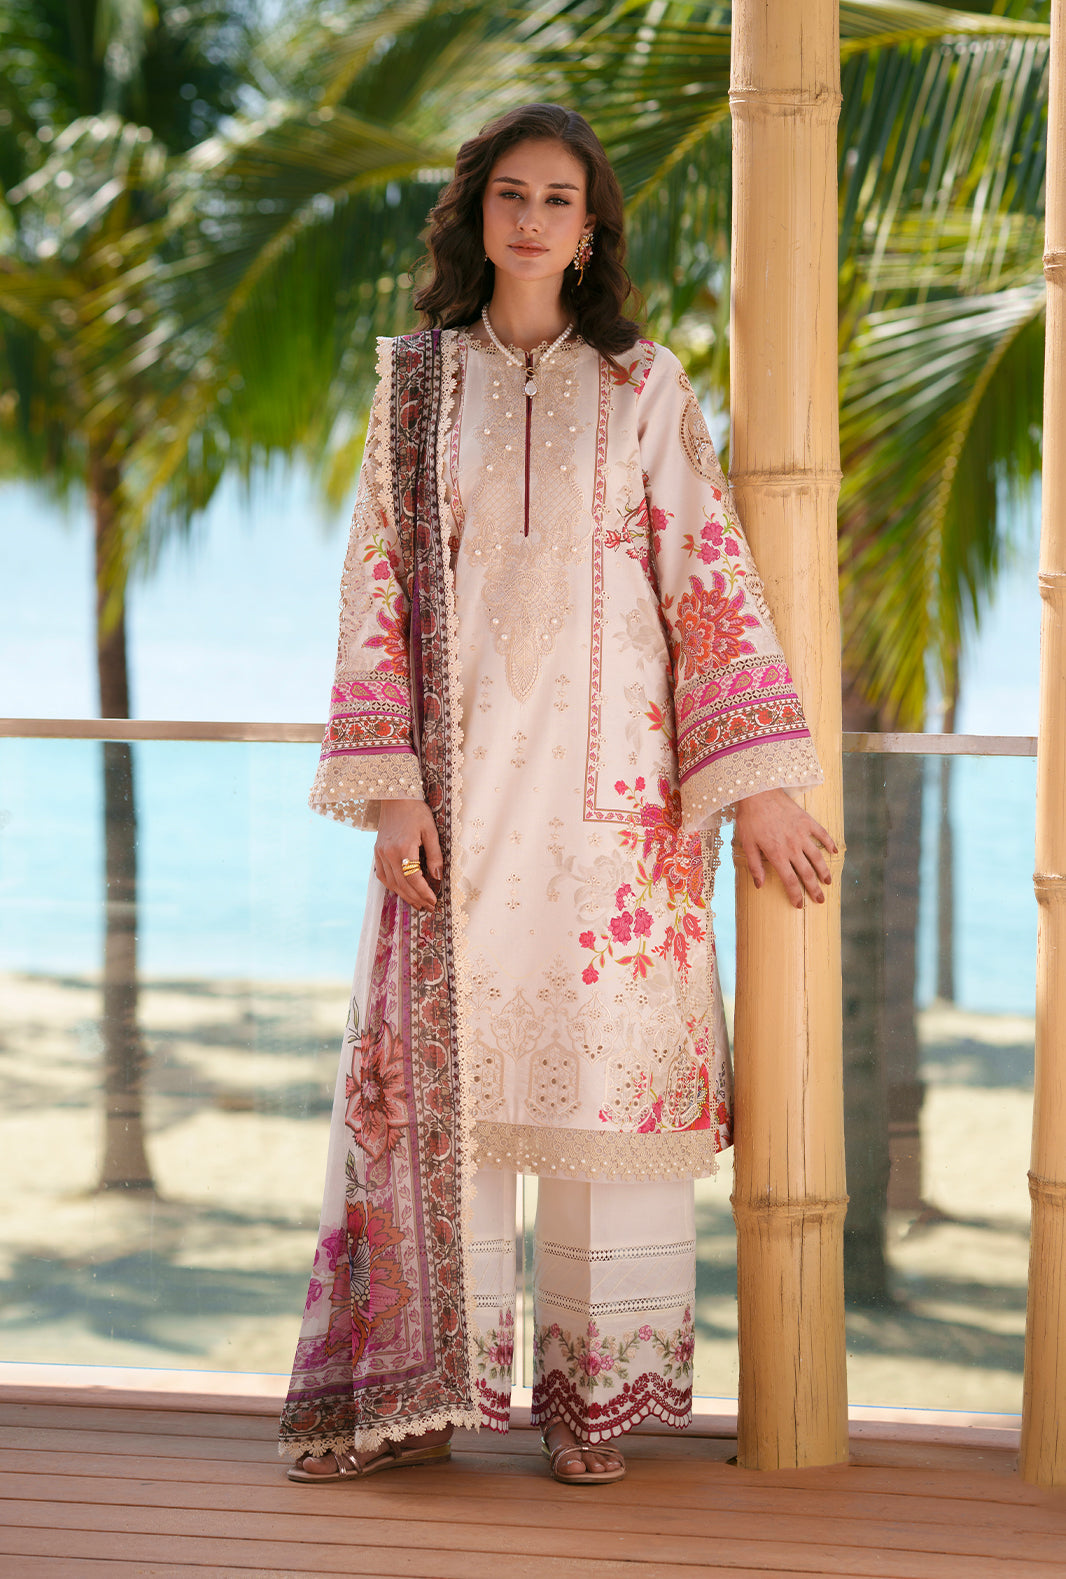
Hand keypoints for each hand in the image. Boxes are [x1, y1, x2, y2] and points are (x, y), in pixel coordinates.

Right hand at [374, 799, 442, 912]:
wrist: (395, 797)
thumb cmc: (416, 811)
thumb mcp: (431, 831)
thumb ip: (434, 854)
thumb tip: (437, 876)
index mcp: (403, 848)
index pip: (413, 878)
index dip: (424, 892)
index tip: (433, 901)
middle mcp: (389, 853)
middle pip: (402, 884)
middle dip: (416, 898)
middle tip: (428, 907)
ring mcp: (380, 853)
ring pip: (391, 883)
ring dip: (404, 895)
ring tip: (417, 903)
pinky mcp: (377, 851)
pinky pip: (382, 875)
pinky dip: (392, 886)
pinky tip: (402, 890)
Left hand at [734, 788, 837, 908]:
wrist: (758, 792)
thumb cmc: (749, 818)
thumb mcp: (747, 844)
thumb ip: (755, 866)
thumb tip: (759, 885)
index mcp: (777, 854)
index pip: (789, 880)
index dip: (795, 894)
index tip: (799, 904)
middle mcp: (792, 847)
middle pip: (807, 873)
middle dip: (814, 889)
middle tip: (820, 899)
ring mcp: (802, 833)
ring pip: (817, 857)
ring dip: (824, 871)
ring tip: (828, 882)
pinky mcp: (806, 821)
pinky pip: (822, 834)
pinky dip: (829, 843)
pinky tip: (834, 852)